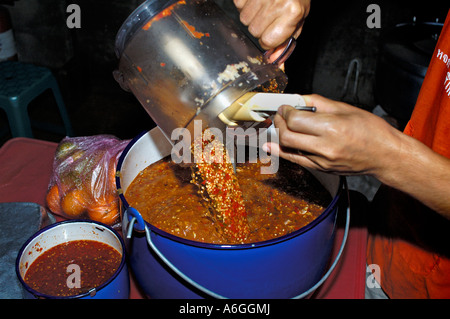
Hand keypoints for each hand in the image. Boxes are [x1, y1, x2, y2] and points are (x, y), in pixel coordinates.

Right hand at [233, 0, 310, 49]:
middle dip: (260, 28)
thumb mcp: (299, 18)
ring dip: (252, 16)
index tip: (273, 34)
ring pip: (244, 19)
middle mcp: (276, 2)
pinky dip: (245, 3)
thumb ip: (286, 40)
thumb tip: (273, 59)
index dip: (269, 40)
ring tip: (264, 6)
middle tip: (270, 17)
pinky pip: (238, 4)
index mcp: (292, 11)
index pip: (268, 41)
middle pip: (254, 31)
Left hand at [263, 94, 449, 217]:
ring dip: (279, 135)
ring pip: (289, 148)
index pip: (295, 119)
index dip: (285, 111)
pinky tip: (270, 146)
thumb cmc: (371, 131)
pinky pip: (296, 160)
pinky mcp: (321, 169)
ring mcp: (322, 161)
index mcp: (332, 127)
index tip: (285, 106)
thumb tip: (299, 98)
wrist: (385, 156)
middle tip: (280, 115)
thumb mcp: (346, 108)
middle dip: (278, 122)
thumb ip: (318, 102)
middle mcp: (325, 146)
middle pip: (287, 135)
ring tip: (278, 125)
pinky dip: (281, 152)